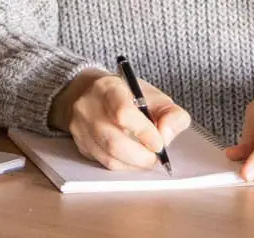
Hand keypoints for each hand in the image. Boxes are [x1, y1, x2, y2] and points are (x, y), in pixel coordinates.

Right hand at [49, 69, 191, 170]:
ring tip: (147, 158)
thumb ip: (172, 115)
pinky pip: (104, 163)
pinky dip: (124, 166)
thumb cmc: (128, 97)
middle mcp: (89, 107)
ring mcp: (81, 127)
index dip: (144, 132)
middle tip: (155, 157)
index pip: (123, 112)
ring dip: (134, 163)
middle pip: (114, 141)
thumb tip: (166, 137)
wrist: (93, 94)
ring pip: (108, 157)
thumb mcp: (155, 97)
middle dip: (141, 156)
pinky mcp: (81, 144)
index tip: (159, 143)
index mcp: (109, 88)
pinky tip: (133, 159)